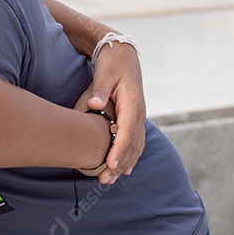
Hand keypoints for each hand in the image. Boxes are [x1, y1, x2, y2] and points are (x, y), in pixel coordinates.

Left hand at [81, 40, 144, 182]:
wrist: (123, 54)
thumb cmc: (112, 64)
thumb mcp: (104, 73)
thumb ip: (99, 90)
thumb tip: (94, 104)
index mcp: (133, 103)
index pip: (127, 131)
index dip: (119, 149)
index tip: (109, 164)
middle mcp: (139, 113)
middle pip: (132, 144)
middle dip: (119, 164)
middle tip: (104, 179)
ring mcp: (139, 117)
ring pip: (135, 146)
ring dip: (124, 164)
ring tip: (110, 179)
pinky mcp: (134, 118)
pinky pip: (135, 142)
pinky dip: (130, 157)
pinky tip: (125, 170)